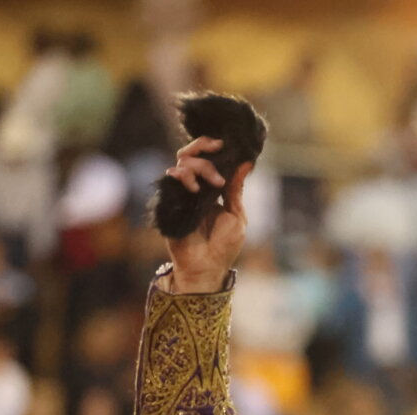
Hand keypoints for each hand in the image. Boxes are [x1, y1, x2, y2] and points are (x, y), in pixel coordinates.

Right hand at [162, 136, 252, 293]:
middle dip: (202, 148)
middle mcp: (195, 188)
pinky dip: (182, 176)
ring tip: (213, 183)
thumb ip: (236, 190)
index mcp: (212, 190)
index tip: (223, 144)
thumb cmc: (224, 247)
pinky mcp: (170, 201)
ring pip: (181, 163)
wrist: (206, 267)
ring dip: (199, 166)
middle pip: (190, 155)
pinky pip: (171, 179)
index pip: (208, 160)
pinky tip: (194, 188)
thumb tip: (246, 163)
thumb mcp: (237, 216)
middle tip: (216, 149)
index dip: (212, 148)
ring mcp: (181, 193)